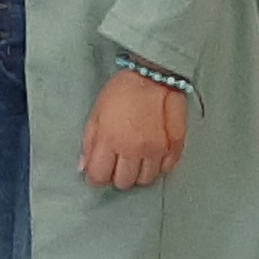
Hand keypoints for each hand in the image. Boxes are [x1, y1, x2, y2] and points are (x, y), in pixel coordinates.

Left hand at [80, 70, 189, 188]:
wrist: (153, 76)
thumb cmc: (122, 92)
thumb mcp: (96, 113)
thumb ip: (89, 142)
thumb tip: (84, 166)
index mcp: (110, 141)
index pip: (99, 176)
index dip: (96, 177)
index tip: (97, 173)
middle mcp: (133, 150)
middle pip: (124, 182)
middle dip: (117, 176)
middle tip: (117, 164)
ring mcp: (156, 151)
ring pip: (146, 180)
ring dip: (139, 174)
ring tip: (136, 160)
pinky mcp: (174, 147)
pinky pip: (166, 170)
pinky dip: (158, 167)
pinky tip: (153, 156)